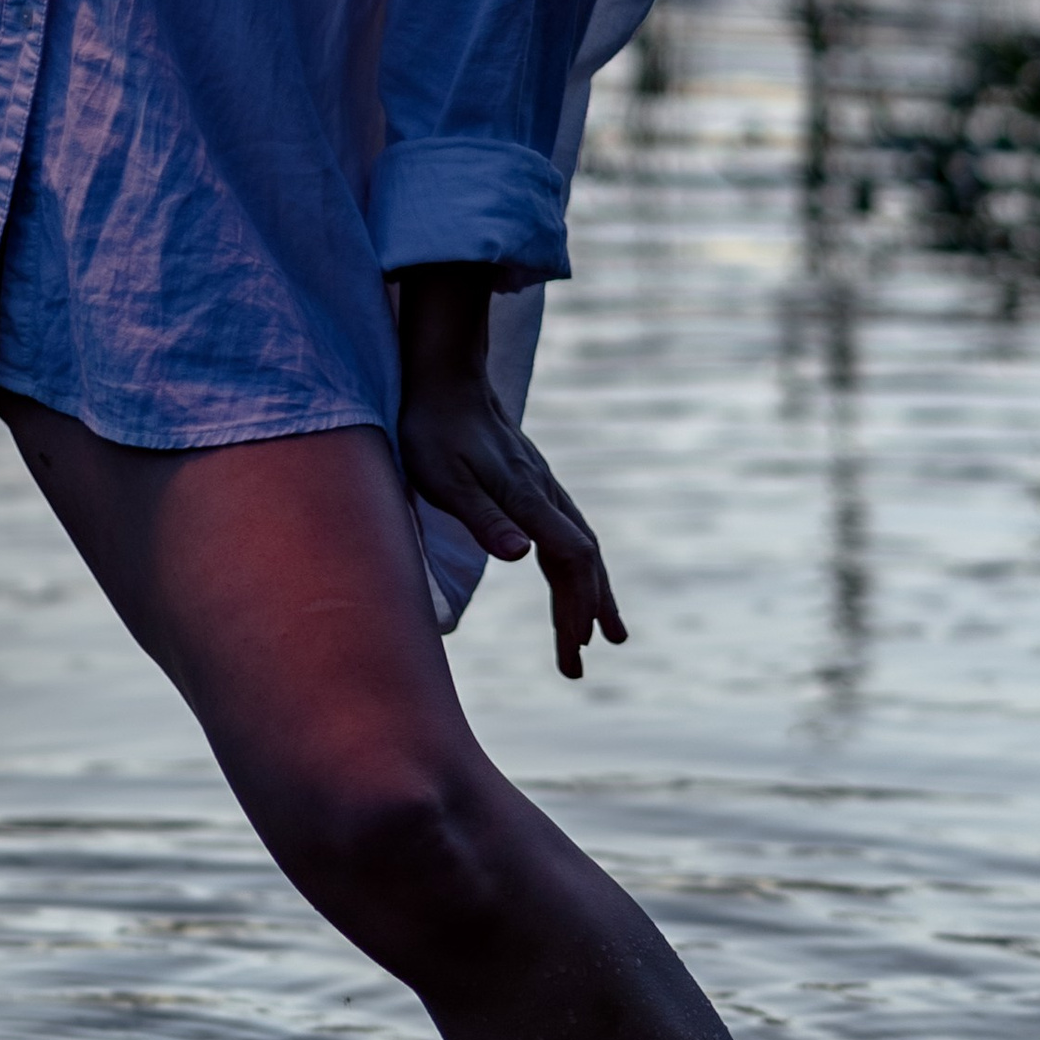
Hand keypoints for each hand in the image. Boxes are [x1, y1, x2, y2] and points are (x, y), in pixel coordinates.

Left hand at [398, 266, 626, 679]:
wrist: (443, 374)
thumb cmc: (433, 429)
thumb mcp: (444, 478)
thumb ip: (482, 517)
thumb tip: (520, 557)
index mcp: (527, 498)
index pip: (571, 559)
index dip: (578, 604)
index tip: (577, 648)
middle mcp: (543, 493)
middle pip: (582, 560)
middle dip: (586, 613)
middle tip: (578, 665)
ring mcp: (540, 485)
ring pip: (580, 545)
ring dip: (592, 592)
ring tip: (605, 633)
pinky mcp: (530, 480)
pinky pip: (566, 530)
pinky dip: (577, 564)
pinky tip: (573, 574)